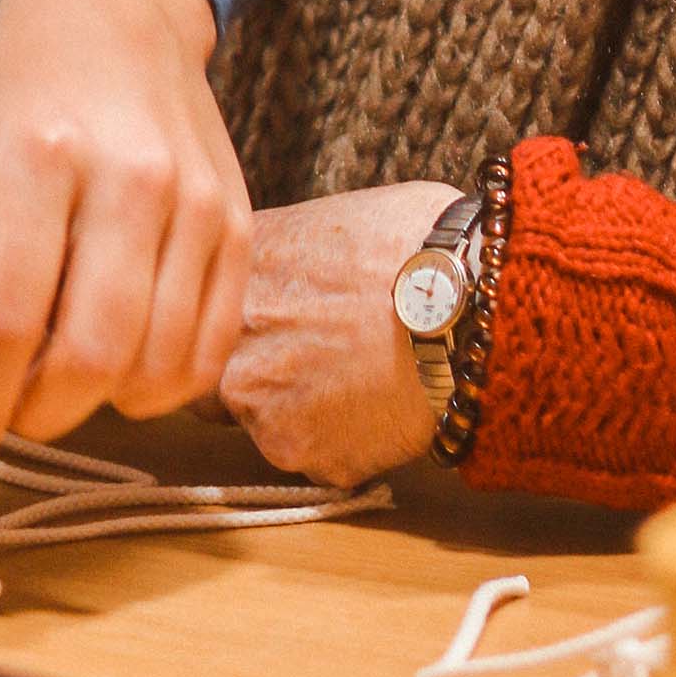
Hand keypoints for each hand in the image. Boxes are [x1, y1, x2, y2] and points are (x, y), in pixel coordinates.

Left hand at [0, 0, 249, 470]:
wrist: (115, 11)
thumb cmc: (23, 91)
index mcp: (41, 154)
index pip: (7, 316)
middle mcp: (132, 176)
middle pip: (92, 352)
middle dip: (38, 416)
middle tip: (5, 418)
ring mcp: (200, 200)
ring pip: (156, 362)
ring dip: (98, 406)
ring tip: (56, 384)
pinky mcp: (242, 222)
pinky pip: (210, 345)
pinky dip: (163, 385)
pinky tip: (120, 368)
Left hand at [218, 184, 452, 486]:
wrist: (468, 310)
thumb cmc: (423, 248)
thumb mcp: (338, 220)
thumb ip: (289, 253)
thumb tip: (293, 267)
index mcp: (241, 270)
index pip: (206, 307)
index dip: (242, 322)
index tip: (273, 325)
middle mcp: (232, 336)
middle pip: (215, 371)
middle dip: (252, 373)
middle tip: (318, 361)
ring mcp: (259, 399)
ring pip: (258, 420)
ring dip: (295, 412)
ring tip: (362, 383)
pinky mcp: (298, 451)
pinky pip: (310, 456)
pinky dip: (340, 444)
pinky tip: (381, 410)